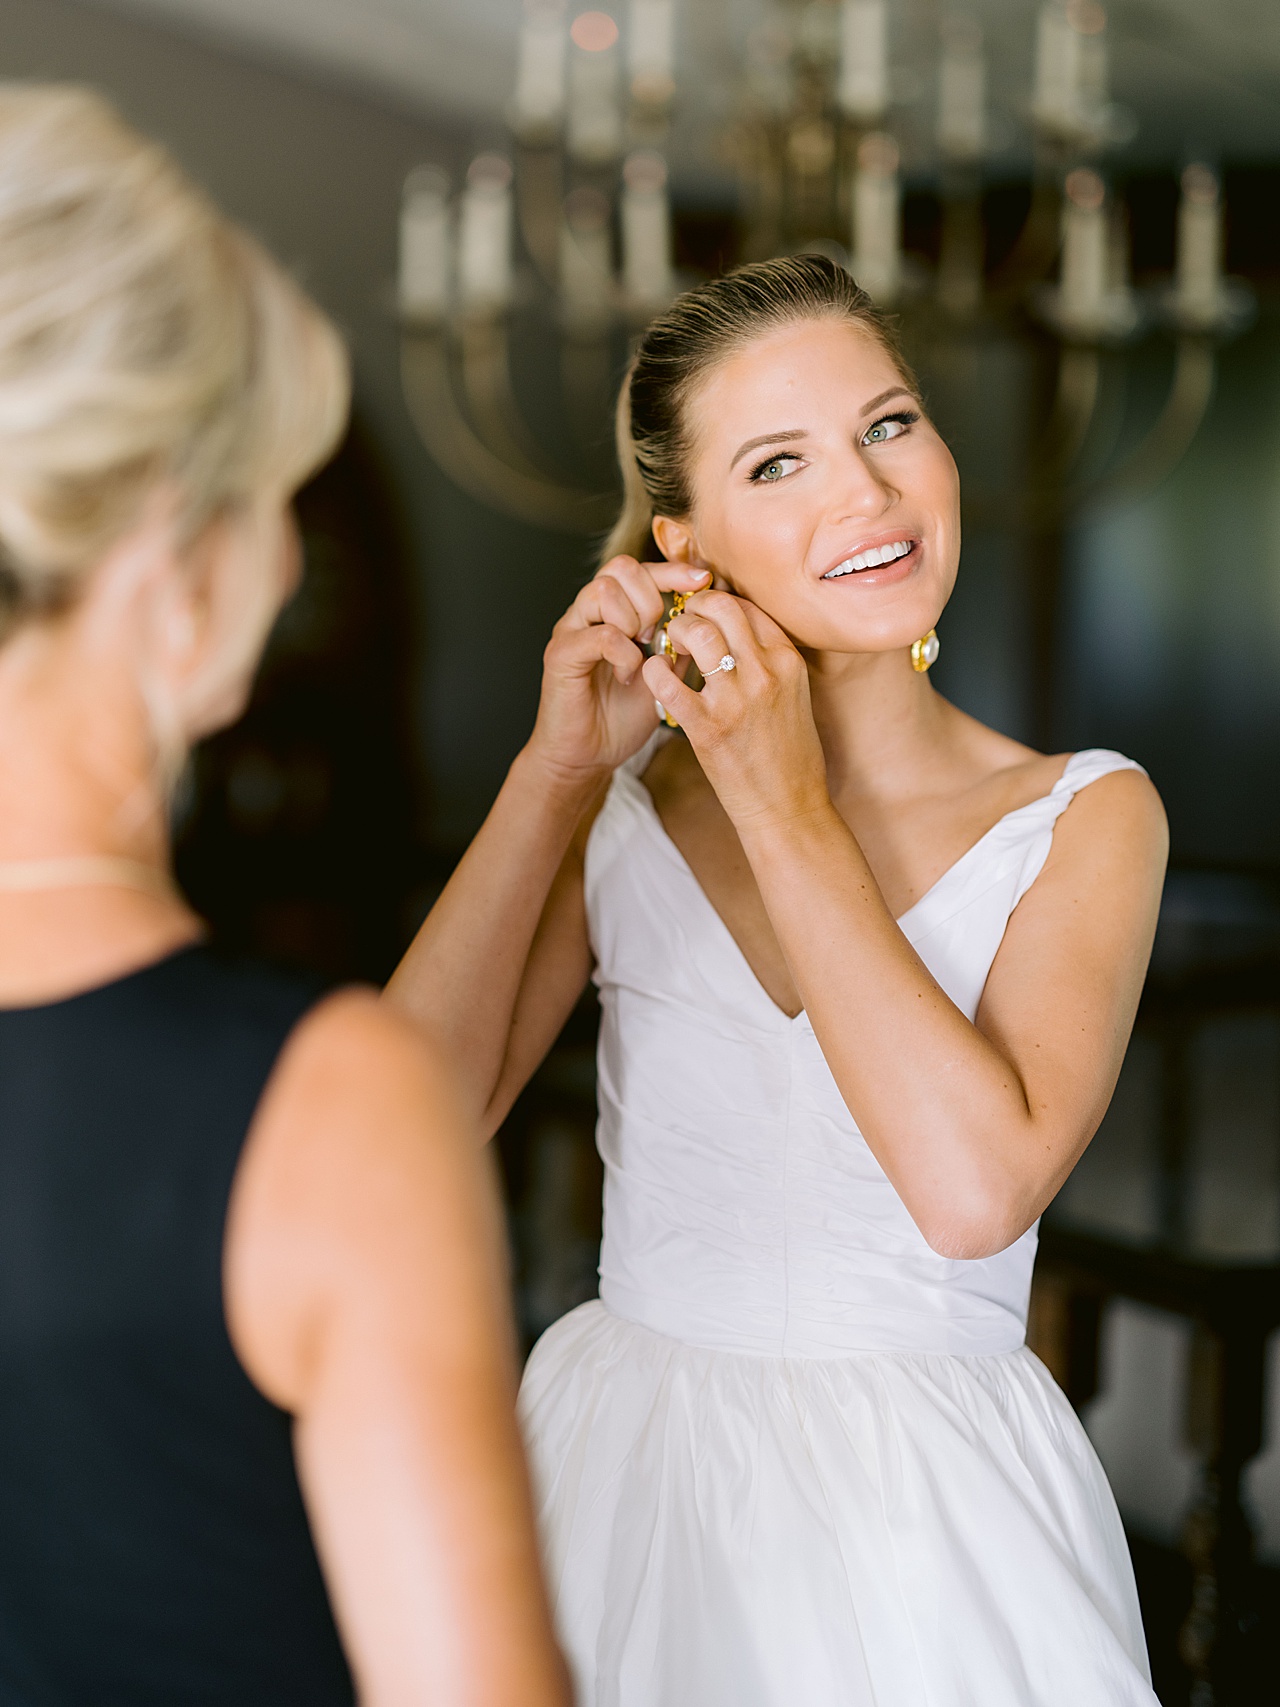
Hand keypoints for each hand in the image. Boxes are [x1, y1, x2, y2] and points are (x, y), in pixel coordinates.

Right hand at [526, 555, 709, 784]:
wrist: (588, 755)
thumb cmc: (622, 717)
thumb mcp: (664, 676)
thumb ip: (680, 645)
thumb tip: (711, 621)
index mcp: (612, 612)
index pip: (641, 569)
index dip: (673, 570)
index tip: (704, 580)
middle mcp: (588, 613)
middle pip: (620, 567)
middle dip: (651, 595)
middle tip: (658, 634)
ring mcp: (571, 630)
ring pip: (604, 591)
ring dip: (634, 619)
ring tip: (641, 652)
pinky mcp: (561, 655)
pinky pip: (599, 634)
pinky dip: (624, 653)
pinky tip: (628, 675)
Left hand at [640, 588, 830, 829]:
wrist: (789, 808)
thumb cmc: (790, 755)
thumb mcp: (793, 695)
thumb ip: (769, 661)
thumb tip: (737, 631)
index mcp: (788, 661)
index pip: (747, 607)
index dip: (717, 603)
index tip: (703, 615)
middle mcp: (765, 673)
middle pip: (721, 608)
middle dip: (693, 608)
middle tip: (681, 624)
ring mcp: (736, 700)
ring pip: (697, 634)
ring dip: (675, 632)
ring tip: (669, 645)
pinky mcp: (708, 728)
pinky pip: (668, 682)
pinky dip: (655, 670)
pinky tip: (655, 675)